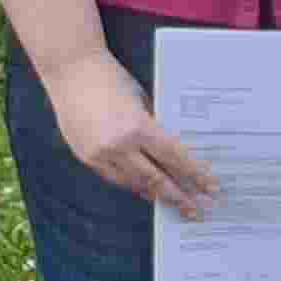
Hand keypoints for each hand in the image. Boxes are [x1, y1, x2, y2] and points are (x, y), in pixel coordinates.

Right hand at [46, 50, 221, 215]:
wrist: (70, 70)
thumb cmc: (111, 78)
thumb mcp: (142, 100)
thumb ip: (155, 127)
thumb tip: (174, 153)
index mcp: (137, 127)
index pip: (174, 158)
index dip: (194, 175)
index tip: (210, 187)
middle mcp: (118, 146)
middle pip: (156, 179)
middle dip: (179, 196)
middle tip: (198, 210)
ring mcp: (99, 154)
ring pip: (134, 183)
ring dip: (157, 194)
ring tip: (176, 203)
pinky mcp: (86, 157)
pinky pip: (114, 178)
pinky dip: (133, 185)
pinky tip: (147, 191)